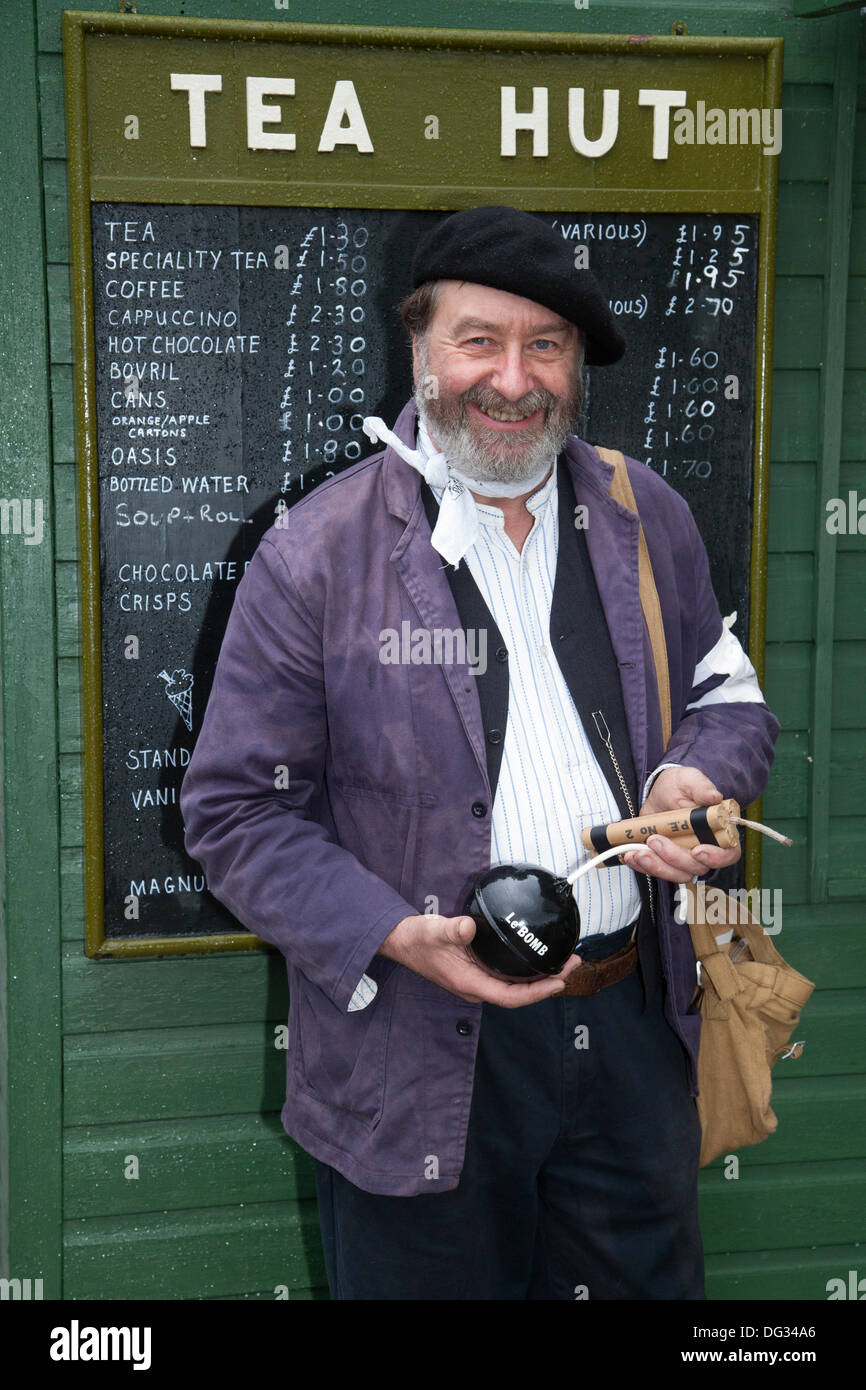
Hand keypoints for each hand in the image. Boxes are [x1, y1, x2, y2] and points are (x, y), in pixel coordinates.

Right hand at [378, 912, 584, 1006]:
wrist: (399, 940)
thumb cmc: (416, 939)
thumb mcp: (433, 931)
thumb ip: (451, 930)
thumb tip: (468, 927)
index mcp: (470, 984)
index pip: (511, 997)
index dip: (537, 993)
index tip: (560, 981)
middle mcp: (476, 987)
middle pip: (519, 994)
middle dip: (548, 982)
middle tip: (572, 962)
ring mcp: (477, 980)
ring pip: (515, 985)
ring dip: (540, 976)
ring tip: (563, 960)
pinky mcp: (476, 970)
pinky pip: (507, 975)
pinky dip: (526, 969)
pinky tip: (537, 956)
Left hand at [621, 765, 740, 883]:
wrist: (660, 792)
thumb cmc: (681, 786)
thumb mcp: (690, 780)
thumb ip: (701, 788)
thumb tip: (714, 796)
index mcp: (719, 832)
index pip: (728, 854)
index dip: (716, 857)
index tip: (697, 851)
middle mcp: (705, 849)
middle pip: (697, 866)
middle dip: (674, 857)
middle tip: (655, 840)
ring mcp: (684, 857)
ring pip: (676, 873)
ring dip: (656, 866)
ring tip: (637, 852)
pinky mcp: (666, 860)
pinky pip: (657, 871)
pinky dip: (643, 866)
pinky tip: (630, 855)